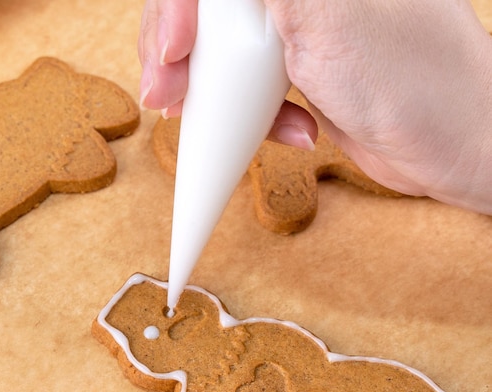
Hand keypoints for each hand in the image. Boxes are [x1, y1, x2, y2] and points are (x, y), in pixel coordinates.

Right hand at [139, 0, 491, 212]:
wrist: (452, 147)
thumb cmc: (408, 77)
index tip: (174, 50)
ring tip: (213, 120)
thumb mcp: (324, 15)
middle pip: (208, 13)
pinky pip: (251, 89)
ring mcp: (302, 31)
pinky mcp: (303, 73)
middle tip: (169, 95)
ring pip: (223, 53)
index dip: (179, 7)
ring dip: (213, 94)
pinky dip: (255, 119)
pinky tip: (292, 132)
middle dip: (180, 56)